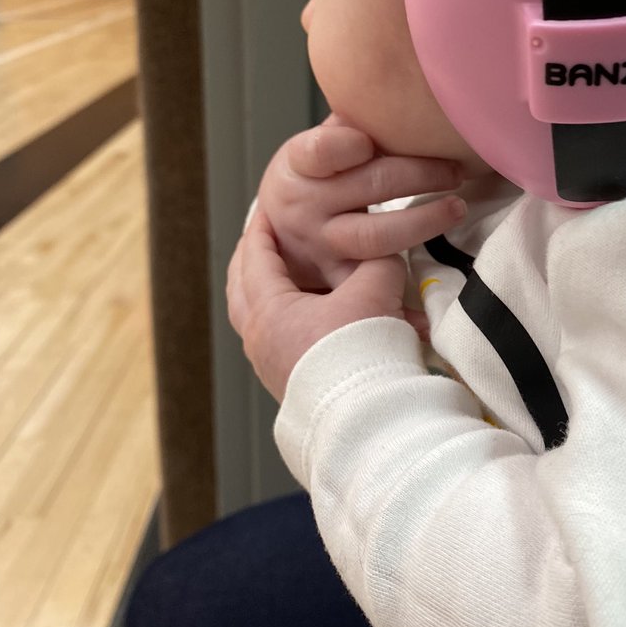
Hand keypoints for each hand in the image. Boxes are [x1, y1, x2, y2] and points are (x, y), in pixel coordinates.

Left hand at [227, 209, 410, 403]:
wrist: (369, 419)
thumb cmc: (364, 356)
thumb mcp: (376, 289)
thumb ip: (378, 259)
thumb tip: (384, 247)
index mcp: (269, 312)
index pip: (255, 256)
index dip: (263, 227)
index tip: (268, 208)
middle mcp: (260, 340)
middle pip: (241, 289)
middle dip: (254, 259)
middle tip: (266, 239)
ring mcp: (270, 365)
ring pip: (256, 317)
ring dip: (268, 292)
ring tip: (288, 277)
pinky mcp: (288, 384)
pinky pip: (275, 340)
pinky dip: (285, 319)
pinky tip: (309, 316)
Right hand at [253, 112, 466, 293]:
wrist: (274, 233)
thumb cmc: (313, 176)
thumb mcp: (315, 145)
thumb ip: (349, 123)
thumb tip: (394, 82)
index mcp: (299, 165)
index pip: (319, 150)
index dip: (345, 143)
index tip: (368, 140)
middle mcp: (306, 206)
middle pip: (367, 187)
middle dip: (417, 175)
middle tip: (455, 169)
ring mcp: (321, 245)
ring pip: (373, 238)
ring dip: (421, 223)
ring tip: (456, 207)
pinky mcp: (336, 278)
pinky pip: (371, 286)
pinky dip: (398, 296)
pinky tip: (426, 308)